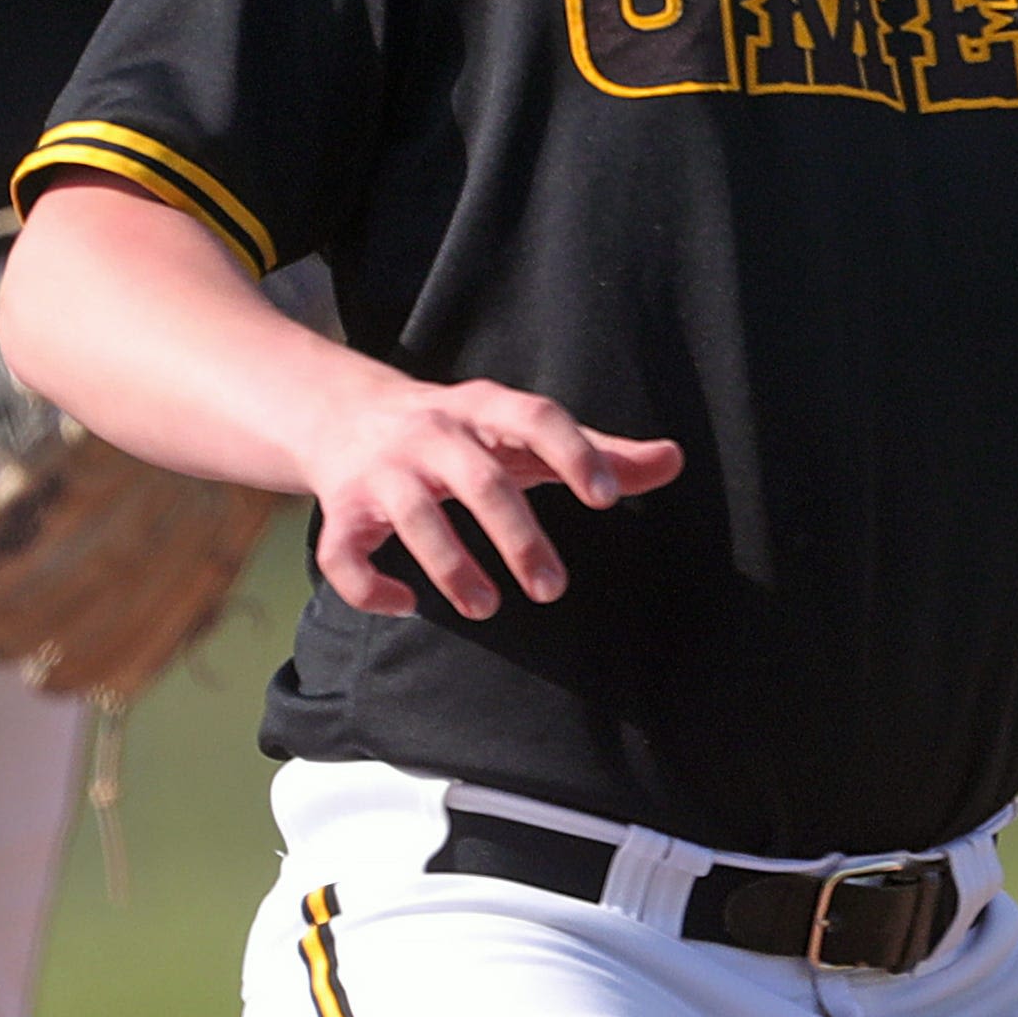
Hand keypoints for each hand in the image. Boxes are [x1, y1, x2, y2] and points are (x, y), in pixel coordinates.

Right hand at [301, 373, 682, 620]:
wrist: (346, 413)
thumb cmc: (461, 434)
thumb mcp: (522, 434)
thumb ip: (598, 451)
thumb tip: (675, 459)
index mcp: (483, 409)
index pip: (535, 417)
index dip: (573, 452)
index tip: (608, 498)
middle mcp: (432, 435)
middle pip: (480, 479)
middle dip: (518, 536)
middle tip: (554, 589)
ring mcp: (383, 472)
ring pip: (413, 517)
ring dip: (451, 567)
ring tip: (486, 607)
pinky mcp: (342, 510)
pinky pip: (343, 554)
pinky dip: (369, 588)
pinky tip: (405, 605)